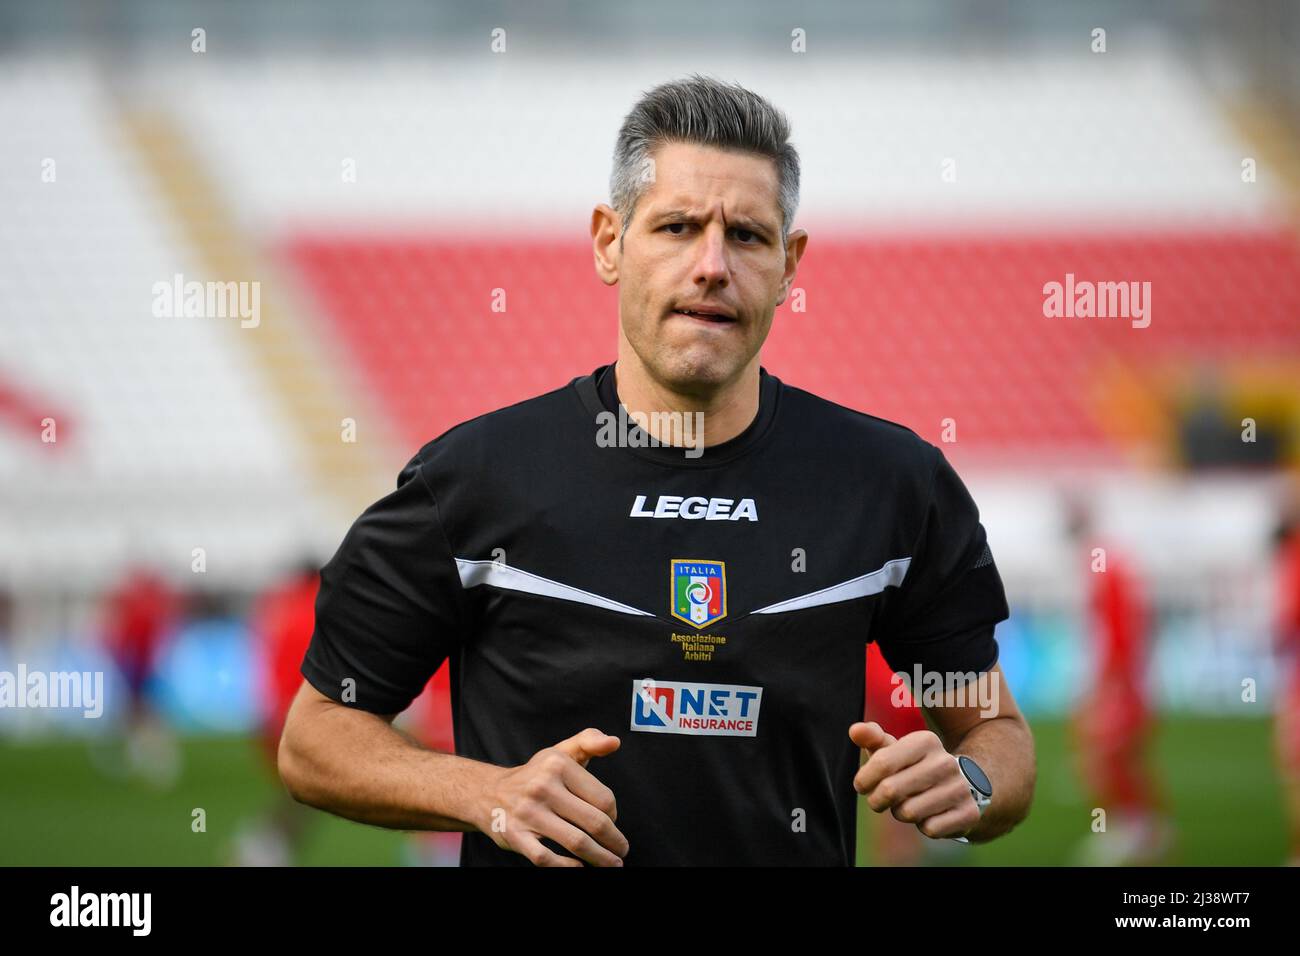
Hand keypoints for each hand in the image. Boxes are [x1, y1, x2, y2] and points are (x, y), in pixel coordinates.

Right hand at [478, 727, 627, 866]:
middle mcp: (542, 787)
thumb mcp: (561, 751)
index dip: (614, 814)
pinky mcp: (515, 836)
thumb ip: (590, 741)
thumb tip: (615, 742)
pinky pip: (545, 858)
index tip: (612, 821)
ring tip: (612, 864)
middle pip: (594, 821)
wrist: (487, 792)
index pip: (602, 797)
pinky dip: (566, 867)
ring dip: (600, 858)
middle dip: (614, 841)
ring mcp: (528, 813)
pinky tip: (579, 867)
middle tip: (622, 850)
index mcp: (558, 765)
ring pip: (576, 842)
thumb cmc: (535, 774)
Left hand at [849, 721, 979, 840]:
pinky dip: (924, 826)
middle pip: (890, 790)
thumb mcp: (894, 749)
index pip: (882, 762)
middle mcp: (945, 762)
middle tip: (880, 799)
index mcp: (925, 741)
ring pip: (908, 812)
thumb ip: (872, 738)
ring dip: (901, 813)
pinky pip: (930, 829)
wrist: (961, 785)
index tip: (862, 785)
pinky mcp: (968, 813)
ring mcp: (959, 788)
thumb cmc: (915, 766)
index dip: (864, 779)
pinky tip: (930, 814)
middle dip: (877, 800)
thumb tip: (855, 730)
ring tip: (908, 803)